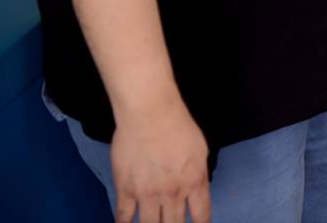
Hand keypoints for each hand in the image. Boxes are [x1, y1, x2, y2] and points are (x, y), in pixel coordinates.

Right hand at [111, 101, 210, 222]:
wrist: (150, 114)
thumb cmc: (179, 126)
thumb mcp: (200, 151)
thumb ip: (199, 174)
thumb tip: (196, 190)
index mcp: (194, 182)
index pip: (202, 215)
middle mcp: (173, 193)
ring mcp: (148, 194)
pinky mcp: (126, 190)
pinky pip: (124, 217)